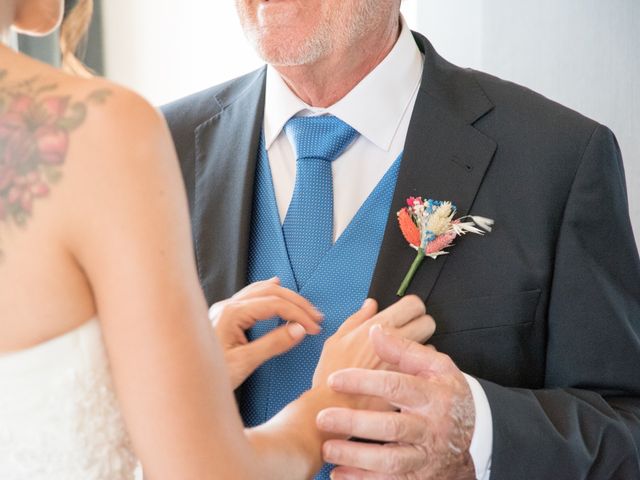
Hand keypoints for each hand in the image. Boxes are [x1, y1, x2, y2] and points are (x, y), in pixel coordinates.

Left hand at [210, 277, 323, 388]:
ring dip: (285, 297)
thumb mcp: (244, 363)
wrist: (183, 380)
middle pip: (270, 293)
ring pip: (261, 291)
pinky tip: (275, 286)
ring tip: (304, 307)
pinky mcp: (223, 316)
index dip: (298, 314)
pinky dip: (268, 292)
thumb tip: (300, 330)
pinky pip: (250, 295)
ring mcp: (223, 309)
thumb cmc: (207, 375)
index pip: (274, 305)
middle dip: (296, 304)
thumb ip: (273, 344)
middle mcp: (227, 306)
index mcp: (231, 313)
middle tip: (316, 318)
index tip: (314, 328)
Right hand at [312, 295, 435, 411]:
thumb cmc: (331, 373)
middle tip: (406, 335)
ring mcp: (406, 362)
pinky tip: (401, 376)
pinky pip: (424, 372)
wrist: (333, 406)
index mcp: (380, 326)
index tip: (403, 315)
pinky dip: (417, 371)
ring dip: (420, 350)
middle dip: (421, 326)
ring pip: (429, 348)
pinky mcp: (408, 383)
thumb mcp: (337, 339)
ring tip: (401, 358)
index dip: (411, 308)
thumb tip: (370, 305)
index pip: (413, 305)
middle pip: (428, 323)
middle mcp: (398, 341)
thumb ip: (357, 319)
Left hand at [317, 326, 475, 479]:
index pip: (396, 386)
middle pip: (391, 426)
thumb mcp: (436, 367)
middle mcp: (429, 427)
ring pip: (390, 460)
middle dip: (355, 423)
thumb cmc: (447, 395)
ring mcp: (424, 455)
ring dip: (356, 456)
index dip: (364, 382)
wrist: (475, 435)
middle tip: (322, 417)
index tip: (335, 380)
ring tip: (327, 449)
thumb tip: (375, 330)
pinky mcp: (417, 476)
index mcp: (433, 396)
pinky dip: (362, 479)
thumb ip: (405, 350)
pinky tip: (338, 474)